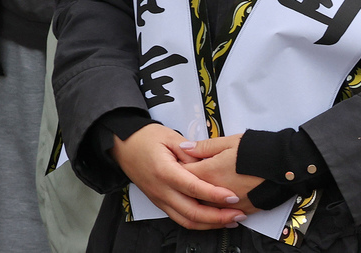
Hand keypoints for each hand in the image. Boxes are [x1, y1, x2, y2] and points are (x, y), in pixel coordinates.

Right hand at [110, 124, 246, 229]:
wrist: (123, 145)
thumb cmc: (146, 138)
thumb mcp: (171, 137)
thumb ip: (191, 152)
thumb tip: (208, 164)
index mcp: (165, 172)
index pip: (193, 188)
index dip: (214, 195)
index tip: (232, 197)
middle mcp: (161, 190)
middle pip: (191, 212)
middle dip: (217, 217)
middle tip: (237, 214)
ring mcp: (159, 199)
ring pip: (185, 220)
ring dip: (209, 224)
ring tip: (230, 220)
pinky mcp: (160, 202)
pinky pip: (179, 218)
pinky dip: (197, 222)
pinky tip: (213, 220)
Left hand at [181, 135, 260, 213]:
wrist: (286, 164)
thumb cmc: (260, 150)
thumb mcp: (231, 141)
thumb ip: (205, 147)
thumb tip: (184, 148)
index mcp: (209, 173)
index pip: (183, 174)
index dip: (179, 168)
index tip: (181, 163)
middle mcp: (215, 193)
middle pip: (191, 195)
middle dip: (188, 186)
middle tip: (190, 178)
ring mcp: (228, 204)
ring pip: (205, 207)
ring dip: (202, 200)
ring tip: (207, 190)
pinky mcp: (242, 209)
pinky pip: (223, 213)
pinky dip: (219, 208)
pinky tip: (222, 201)